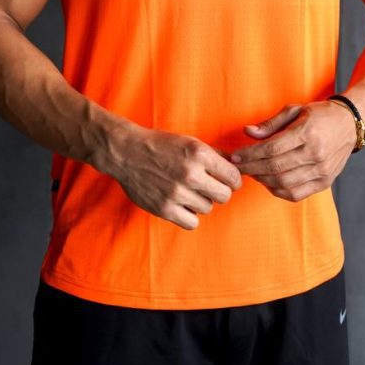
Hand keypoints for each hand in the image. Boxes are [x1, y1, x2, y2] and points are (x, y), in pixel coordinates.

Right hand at [109, 123, 243, 230]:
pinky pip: (192, 222)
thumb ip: (214, 155)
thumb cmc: (161, 145)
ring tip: (189, 191)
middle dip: (220, 192)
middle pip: (225, 196)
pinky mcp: (165, 209)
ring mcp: (177, 193)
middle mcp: (190, 173)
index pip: (234, 177)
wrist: (127, 151)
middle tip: (210, 187)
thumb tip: (237, 164)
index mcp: (199, 153)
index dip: (233, 180)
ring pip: (208, 208)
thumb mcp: (190, 142)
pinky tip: (183, 204)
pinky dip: (190, 215)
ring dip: (201, 201)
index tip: (227, 180)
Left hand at [228, 101, 356, 201]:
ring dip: (262, 180)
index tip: (235, 156)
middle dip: (251, 168)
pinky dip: (278, 191)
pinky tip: (268, 182)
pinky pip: (296, 194)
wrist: (350, 124)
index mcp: (307, 132)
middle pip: (275, 167)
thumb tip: (247, 132)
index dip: (250, 154)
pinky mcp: (325, 182)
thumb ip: (270, 124)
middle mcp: (316, 153)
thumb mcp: (295, 110)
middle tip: (237, 167)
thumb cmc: (319, 114)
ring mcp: (322, 170)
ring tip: (251, 173)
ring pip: (284, 183)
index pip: (272, 148)